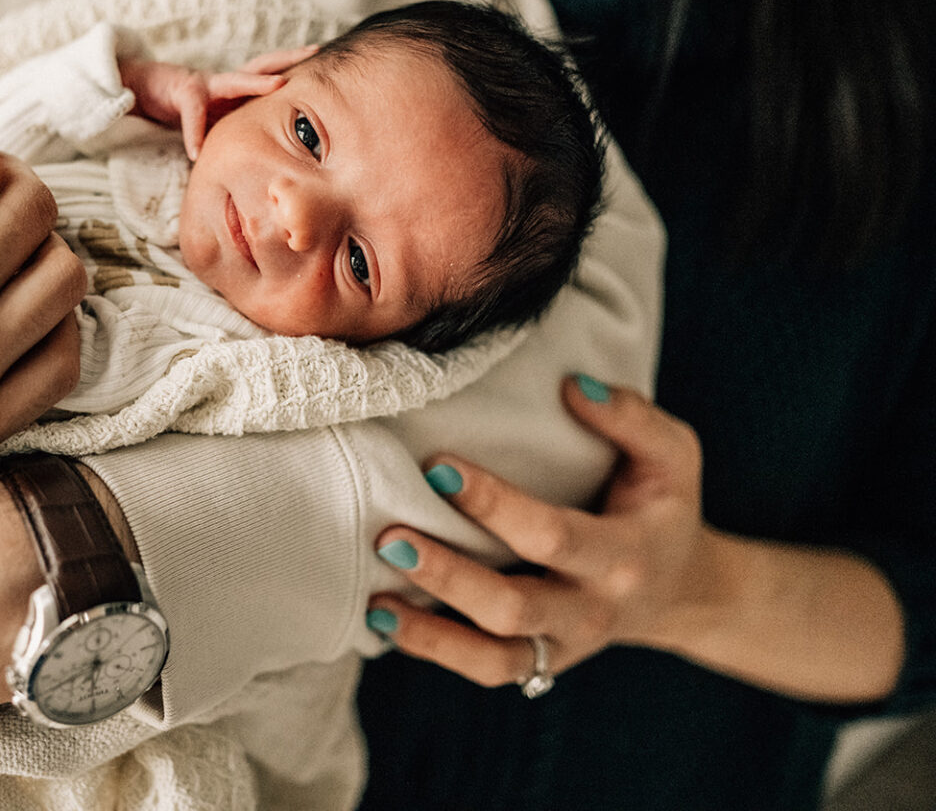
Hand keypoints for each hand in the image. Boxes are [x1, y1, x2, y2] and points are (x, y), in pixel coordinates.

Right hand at [120, 45, 317, 158]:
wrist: (139, 91)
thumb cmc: (178, 110)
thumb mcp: (212, 122)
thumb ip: (235, 132)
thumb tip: (263, 161)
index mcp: (235, 90)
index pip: (270, 74)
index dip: (296, 68)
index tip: (324, 63)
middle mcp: (225, 82)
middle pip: (262, 64)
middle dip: (288, 58)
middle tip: (314, 50)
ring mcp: (204, 84)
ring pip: (234, 79)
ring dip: (256, 82)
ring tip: (278, 84)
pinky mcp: (180, 92)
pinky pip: (191, 115)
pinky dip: (194, 134)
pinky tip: (196, 152)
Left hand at [367, 376, 715, 688]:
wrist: (681, 590)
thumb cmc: (661, 507)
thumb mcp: (673, 456)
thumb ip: (631, 418)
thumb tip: (570, 386)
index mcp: (625, 555)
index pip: (553, 535)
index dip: (495, 505)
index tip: (438, 468)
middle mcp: (591, 610)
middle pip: (514, 609)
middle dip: (448, 575)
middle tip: (391, 536)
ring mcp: (562, 645)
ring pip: (493, 658)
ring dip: (429, 631)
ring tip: (376, 596)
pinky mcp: (537, 662)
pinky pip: (483, 670)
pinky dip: (431, 650)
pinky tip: (383, 618)